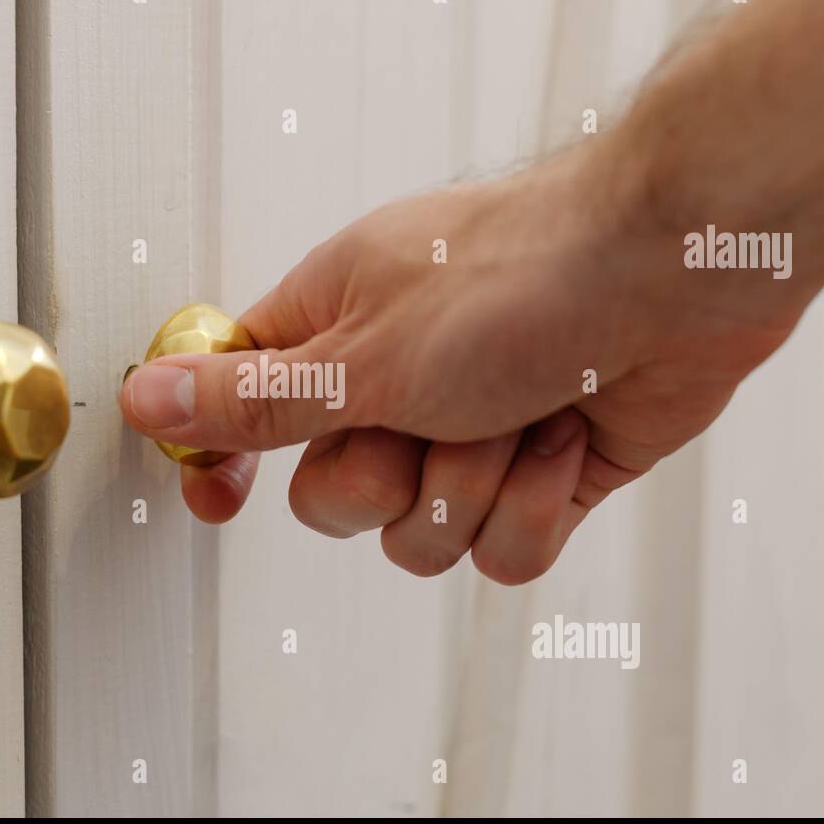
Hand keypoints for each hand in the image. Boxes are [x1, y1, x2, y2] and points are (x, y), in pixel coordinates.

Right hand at [119, 141, 809, 583]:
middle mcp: (398, 385)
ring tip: (516, 415)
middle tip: (424, 418)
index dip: (224, 459)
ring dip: (474, 488)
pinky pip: (503, 551)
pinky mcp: (540, 478)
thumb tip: (148, 398)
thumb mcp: (364, 352)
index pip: (243, 408)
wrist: (676, 272)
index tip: (219, 500)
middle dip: (386, 481)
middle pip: (334, 500)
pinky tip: (565, 439)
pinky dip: (535, 505)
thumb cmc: (525, 275)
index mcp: (335, 330)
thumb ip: (254, 397)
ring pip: (424, 537)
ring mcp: (470, 433)